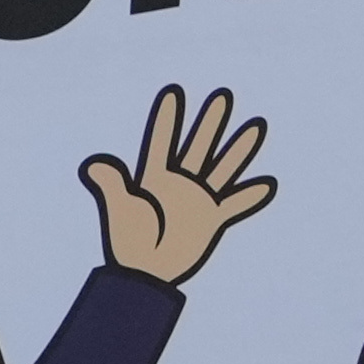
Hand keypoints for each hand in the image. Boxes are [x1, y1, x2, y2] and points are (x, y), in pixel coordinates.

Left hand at [84, 82, 272, 284]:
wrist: (146, 271)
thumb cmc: (130, 240)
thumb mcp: (120, 207)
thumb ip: (112, 183)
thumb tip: (96, 163)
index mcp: (155, 177)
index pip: (163, 141)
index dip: (168, 118)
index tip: (173, 92)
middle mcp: (180, 183)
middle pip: (198, 145)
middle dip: (210, 122)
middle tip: (222, 95)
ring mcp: (198, 199)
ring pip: (222, 167)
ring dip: (239, 148)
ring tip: (255, 126)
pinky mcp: (211, 218)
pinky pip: (235, 204)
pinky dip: (250, 196)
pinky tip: (266, 183)